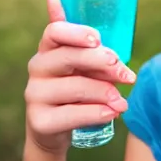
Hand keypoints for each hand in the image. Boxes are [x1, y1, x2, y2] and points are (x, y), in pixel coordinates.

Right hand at [24, 0, 135, 157]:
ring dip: (105, 92)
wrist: (58, 128)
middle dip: (100, 62)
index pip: (55, 31)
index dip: (77, 33)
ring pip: (76, 87)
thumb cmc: (79, 87)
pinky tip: (112, 113)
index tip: (98, 40)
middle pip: (68, 56)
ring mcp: (35, 94)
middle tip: (125, 73)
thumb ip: (96, 51)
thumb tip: (98, 42)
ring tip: (122, 102)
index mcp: (49, 48)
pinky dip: (97, 113)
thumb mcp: (88, 67)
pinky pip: (72, 115)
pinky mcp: (40, 120)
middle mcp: (38, 67)